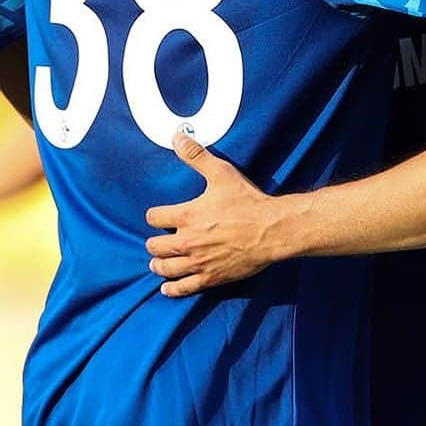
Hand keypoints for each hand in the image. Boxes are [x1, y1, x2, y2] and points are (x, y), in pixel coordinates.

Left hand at [144, 131, 283, 296]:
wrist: (271, 230)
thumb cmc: (247, 201)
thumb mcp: (221, 173)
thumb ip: (196, 156)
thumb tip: (177, 137)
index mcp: (186, 216)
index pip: (154, 217)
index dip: (154, 216)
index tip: (158, 216)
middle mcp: (187, 241)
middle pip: (155, 246)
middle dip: (154, 242)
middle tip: (157, 241)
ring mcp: (198, 262)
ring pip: (166, 268)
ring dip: (159, 265)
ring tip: (157, 264)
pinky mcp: (211, 277)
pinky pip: (184, 287)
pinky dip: (173, 288)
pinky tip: (168, 288)